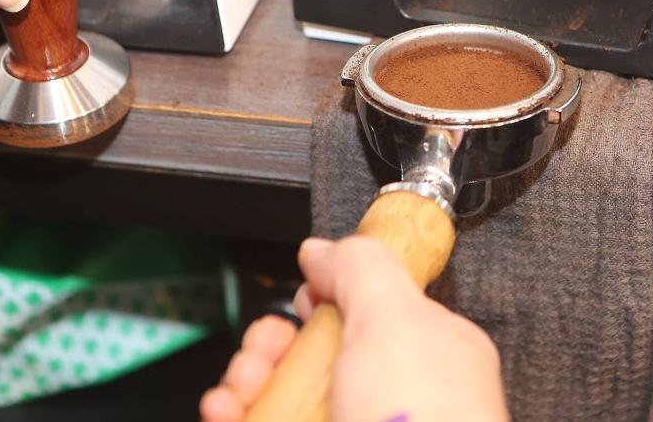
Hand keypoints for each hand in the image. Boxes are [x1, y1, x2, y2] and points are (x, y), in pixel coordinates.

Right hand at [201, 236, 509, 421]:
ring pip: (281, 395)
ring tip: (241, 386)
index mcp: (425, 353)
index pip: (368, 310)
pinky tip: (227, 412)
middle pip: (312, 353)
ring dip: (245, 379)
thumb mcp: (397, 320)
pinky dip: (235, 415)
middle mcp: (386, 398)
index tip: (303, 298)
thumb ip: (361, 269)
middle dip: (270, 341)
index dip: (325, 298)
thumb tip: (325, 248)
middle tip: (266, 348)